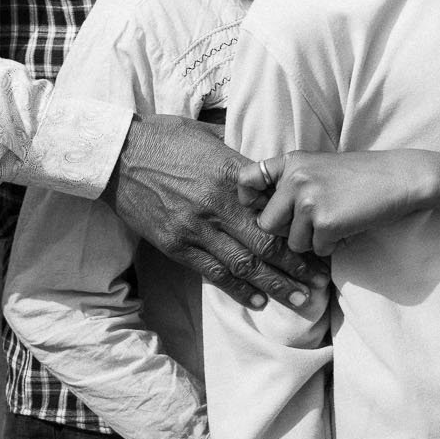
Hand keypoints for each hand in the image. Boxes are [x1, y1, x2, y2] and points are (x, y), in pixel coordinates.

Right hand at [105, 113, 328, 310]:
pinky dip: (237, 289)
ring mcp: (195, 228)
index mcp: (231, 175)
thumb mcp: (211, 138)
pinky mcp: (175, 245)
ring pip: (242, 264)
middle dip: (296, 267)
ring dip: (273, 285)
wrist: (117, 155)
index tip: (322, 242)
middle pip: (265, 244)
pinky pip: (212, 273)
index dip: (300, 229)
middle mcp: (216, 205)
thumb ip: (241, 162)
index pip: (275, 208)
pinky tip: (258, 301)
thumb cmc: (167, 139)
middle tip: (320, 284)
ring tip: (299, 300)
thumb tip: (270, 174)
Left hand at [241, 150, 439, 255]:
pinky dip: (332, 245)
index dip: (249, 200)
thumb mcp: (320, 167)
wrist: (400, 178)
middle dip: (287, 232)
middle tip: (314, 224)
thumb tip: (262, 213)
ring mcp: (308, 200)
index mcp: (291, 162)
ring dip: (313, 241)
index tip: (265, 208)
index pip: (246, 180)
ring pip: (292, 242)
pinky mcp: (325, 222)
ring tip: (337, 222)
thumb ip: (292, 181)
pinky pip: (316, 250)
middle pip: (266, 224)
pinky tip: (349, 227)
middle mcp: (294, 179)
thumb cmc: (362, 175)